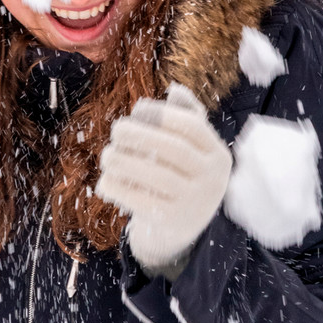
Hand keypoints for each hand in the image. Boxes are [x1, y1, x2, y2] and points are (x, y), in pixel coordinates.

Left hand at [96, 83, 231, 276]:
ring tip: (107, 155)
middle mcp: (211, 179)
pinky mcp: (171, 221)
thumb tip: (175, 90)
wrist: (185, 232)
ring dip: (125, 161)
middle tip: (116, 129)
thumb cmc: (184, 178)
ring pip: (156, 175)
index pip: (192, 127)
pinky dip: (119, 188)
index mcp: (218, 155)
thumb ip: (187, 118)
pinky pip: (141, 200)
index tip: (137, 109)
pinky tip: (105, 181)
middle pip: (174, 149)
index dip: (162, 114)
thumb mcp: (194, 151)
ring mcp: (193, 202)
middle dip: (141, 135)